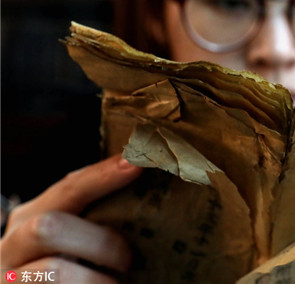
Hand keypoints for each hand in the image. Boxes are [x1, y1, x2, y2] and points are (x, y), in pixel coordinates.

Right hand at [1, 155, 142, 283]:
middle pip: (50, 227)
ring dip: (97, 280)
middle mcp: (11, 247)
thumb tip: (140, 185)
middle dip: (101, 241)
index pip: (67, 188)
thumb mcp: (68, 238)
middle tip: (128, 260)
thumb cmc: (61, 267)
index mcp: (29, 219)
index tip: (136, 164)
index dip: (102, 176)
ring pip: (56, 271)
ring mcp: (10, 280)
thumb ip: (89, 218)